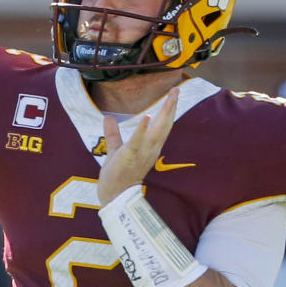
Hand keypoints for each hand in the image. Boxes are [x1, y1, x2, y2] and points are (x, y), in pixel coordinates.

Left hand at [98, 87, 178, 205]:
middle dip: (171, 107)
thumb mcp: (116, 149)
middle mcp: (150, 149)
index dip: (169, 110)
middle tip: (176, 89)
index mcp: (150, 147)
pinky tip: (147, 117)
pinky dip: (142, 130)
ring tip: (170, 98)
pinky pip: (137, 142)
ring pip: (157, 131)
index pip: (162, 126)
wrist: (114, 197)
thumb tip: (108, 117)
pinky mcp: (129, 157)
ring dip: (163, 114)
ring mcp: (141, 154)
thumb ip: (113, 134)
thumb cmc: (117, 175)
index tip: (173, 93)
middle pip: (164, 125)